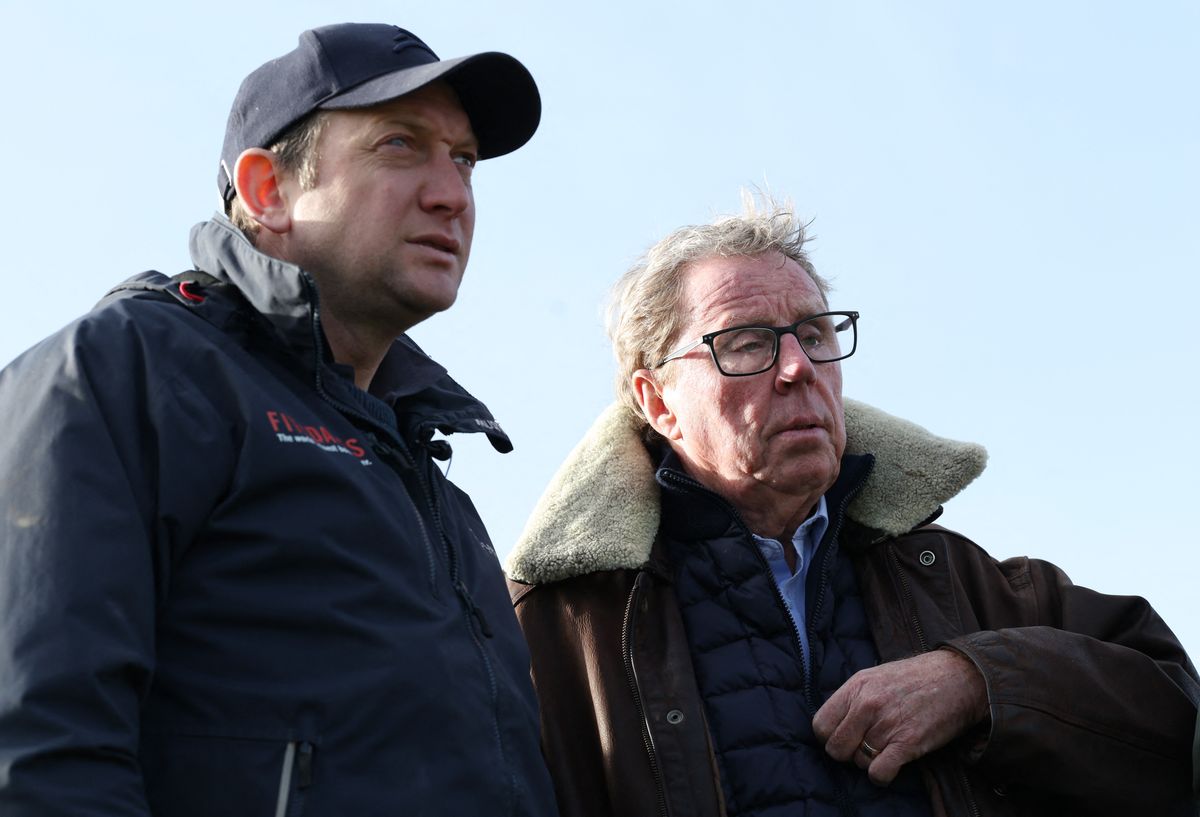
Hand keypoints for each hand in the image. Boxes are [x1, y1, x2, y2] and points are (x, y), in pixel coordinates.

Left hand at [811, 649, 987, 784]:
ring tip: (886, 747)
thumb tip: (834, 724)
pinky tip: (891, 765)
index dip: (829, 737)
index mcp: (856, 686)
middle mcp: (867, 705)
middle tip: (863, 747)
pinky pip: (879, 773)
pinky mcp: (908, 743)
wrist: (958, 677)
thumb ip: (853, 698)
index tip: (843, 737)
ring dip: (869, 762)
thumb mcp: (876, 676)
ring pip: (858, 762)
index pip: (820, 725)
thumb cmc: (915, 678)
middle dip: (847, 754)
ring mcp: (887, 724)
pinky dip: (882, 776)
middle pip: (835, 748)